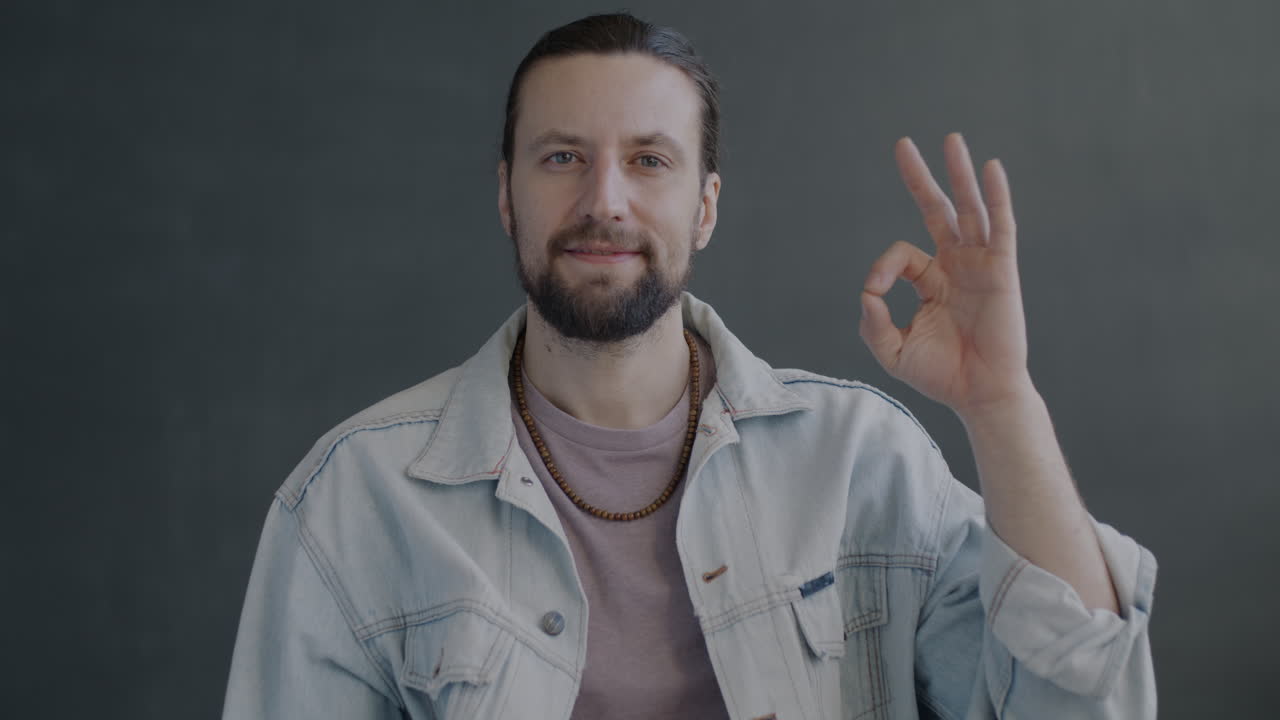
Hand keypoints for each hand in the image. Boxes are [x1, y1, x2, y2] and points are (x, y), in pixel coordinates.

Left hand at [859, 133, 1032, 417]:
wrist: (979, 395)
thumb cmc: (940, 375)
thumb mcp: (892, 350)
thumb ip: (873, 322)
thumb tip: (866, 290)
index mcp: (932, 282)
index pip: (901, 255)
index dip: (881, 268)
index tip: (873, 292)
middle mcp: (956, 266)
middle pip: (938, 210)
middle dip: (920, 178)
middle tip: (903, 144)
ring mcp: (980, 265)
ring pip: (969, 209)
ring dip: (960, 174)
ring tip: (951, 139)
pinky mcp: (1002, 270)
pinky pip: (1001, 225)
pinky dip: (997, 197)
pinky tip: (991, 169)